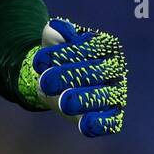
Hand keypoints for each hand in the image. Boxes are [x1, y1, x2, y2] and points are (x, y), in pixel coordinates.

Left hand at [18, 17, 127, 135]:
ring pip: (102, 97)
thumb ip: (55, 33)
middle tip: (45, 81)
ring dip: (82, 100)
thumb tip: (57, 28)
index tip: (38, 61)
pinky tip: (86, 125)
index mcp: (105, 46)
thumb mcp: (53, 41)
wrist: (58, 81)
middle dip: (68, 77)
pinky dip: (100, 123)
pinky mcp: (112, 114)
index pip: (87, 48)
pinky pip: (111, 120)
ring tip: (62, 102)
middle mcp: (114, 68)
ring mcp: (115, 92)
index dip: (63, 54)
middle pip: (95, 73)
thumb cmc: (58, 58)